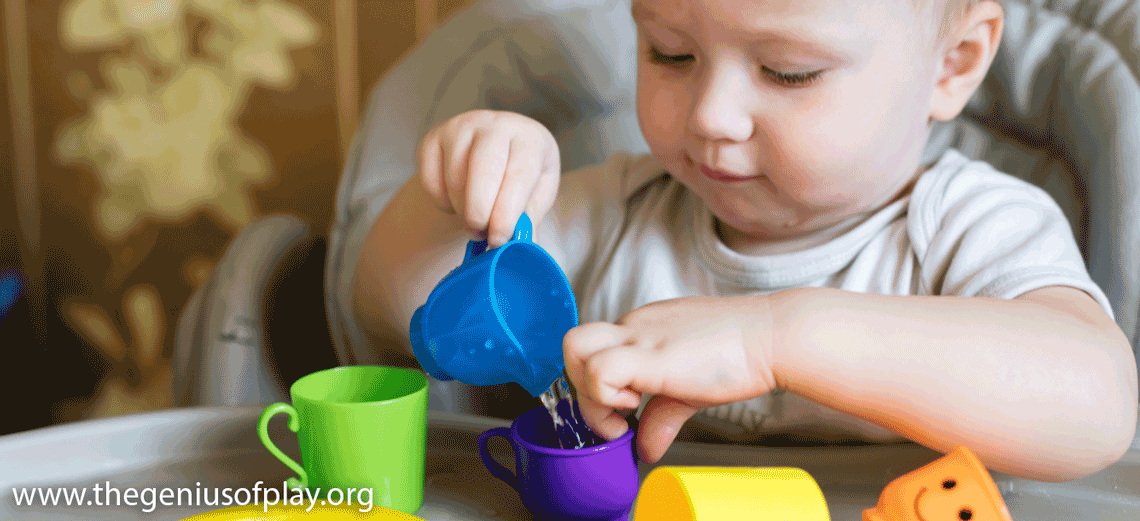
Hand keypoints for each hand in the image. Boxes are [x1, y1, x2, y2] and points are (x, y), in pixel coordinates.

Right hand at [417, 110, 560, 247]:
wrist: (498, 149)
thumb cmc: (521, 174)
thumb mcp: (536, 194)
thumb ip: (528, 221)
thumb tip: (523, 250)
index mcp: (529, 138)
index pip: (518, 174)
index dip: (507, 212)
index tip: (499, 238)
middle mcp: (496, 125)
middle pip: (483, 170)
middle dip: (479, 212)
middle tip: (480, 234)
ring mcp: (462, 126)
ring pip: (454, 177)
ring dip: (461, 209)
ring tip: (474, 218)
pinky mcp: (434, 137)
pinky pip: (430, 179)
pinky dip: (441, 201)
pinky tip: (457, 201)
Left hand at [563, 295, 778, 462]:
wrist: (773, 335)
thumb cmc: (741, 354)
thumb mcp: (690, 388)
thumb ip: (661, 416)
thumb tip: (647, 450)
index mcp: (642, 327)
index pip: (592, 347)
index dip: (593, 383)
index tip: (618, 411)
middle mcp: (634, 326)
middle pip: (572, 343)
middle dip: (579, 385)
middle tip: (614, 412)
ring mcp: (640, 336)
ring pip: (574, 348)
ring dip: (588, 390)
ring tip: (624, 410)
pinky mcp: (651, 355)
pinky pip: (600, 369)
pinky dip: (605, 395)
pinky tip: (636, 407)